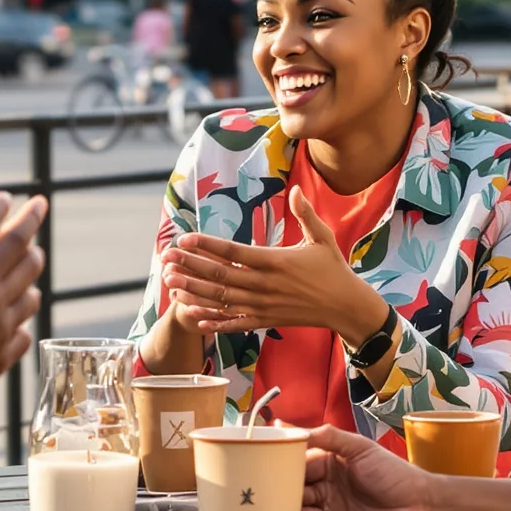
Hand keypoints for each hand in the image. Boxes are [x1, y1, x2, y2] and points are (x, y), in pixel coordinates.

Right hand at [0, 192, 45, 424]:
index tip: (5, 197)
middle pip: (17, 247)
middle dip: (30, 223)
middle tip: (41, 206)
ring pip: (27, 286)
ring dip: (33, 269)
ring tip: (36, 257)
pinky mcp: (1, 357)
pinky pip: (23, 331)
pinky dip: (25, 319)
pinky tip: (23, 321)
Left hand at [160, 187, 382, 340]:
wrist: (346, 307)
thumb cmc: (333, 269)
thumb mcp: (322, 237)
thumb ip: (305, 213)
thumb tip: (296, 188)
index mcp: (274, 261)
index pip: (233, 252)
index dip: (206, 245)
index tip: (184, 239)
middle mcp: (264, 285)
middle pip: (220, 276)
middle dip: (190, 267)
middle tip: (165, 259)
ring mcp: (263, 306)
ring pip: (221, 300)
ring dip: (194, 292)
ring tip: (170, 284)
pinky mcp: (265, 321)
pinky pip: (233, 323)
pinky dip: (212, 321)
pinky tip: (192, 316)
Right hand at [299, 427, 447, 510]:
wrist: (422, 505)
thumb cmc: (394, 473)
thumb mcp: (360, 448)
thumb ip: (328, 437)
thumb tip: (288, 424)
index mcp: (328, 465)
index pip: (299, 466)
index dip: (286, 469)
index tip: (275, 471)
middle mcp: (327, 489)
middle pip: (296, 493)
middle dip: (290, 496)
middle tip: (290, 498)